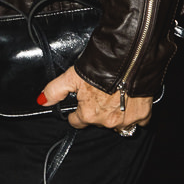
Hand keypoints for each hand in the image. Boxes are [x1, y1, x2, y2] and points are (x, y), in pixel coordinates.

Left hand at [38, 66, 152, 132]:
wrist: (129, 59)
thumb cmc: (100, 66)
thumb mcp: (71, 76)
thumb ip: (55, 90)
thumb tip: (41, 101)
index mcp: (88, 114)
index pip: (77, 122)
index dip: (77, 112)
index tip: (81, 103)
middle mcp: (107, 121)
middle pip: (97, 121)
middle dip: (97, 110)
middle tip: (100, 93)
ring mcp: (126, 121)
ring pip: (117, 124)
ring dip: (115, 114)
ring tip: (115, 96)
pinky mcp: (142, 116)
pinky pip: (137, 121)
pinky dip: (133, 114)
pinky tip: (130, 101)